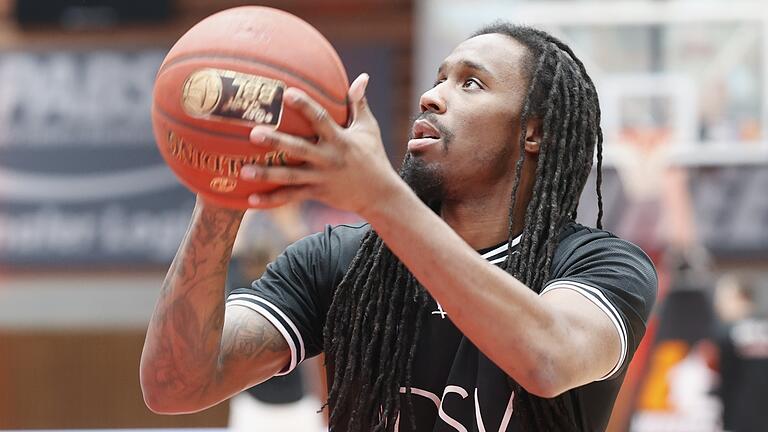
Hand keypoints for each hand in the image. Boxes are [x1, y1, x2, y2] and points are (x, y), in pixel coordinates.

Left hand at [240, 73, 403, 215]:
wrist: (379, 195)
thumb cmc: (373, 157)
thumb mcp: (369, 129)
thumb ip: (359, 103)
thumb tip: (362, 76)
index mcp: (339, 139)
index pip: (320, 119)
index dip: (304, 105)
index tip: (287, 93)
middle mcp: (327, 158)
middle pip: (298, 149)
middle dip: (276, 141)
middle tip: (253, 133)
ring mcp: (320, 178)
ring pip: (289, 176)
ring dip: (266, 174)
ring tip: (243, 170)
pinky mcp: (316, 193)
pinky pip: (290, 197)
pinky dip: (271, 199)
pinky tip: (251, 199)